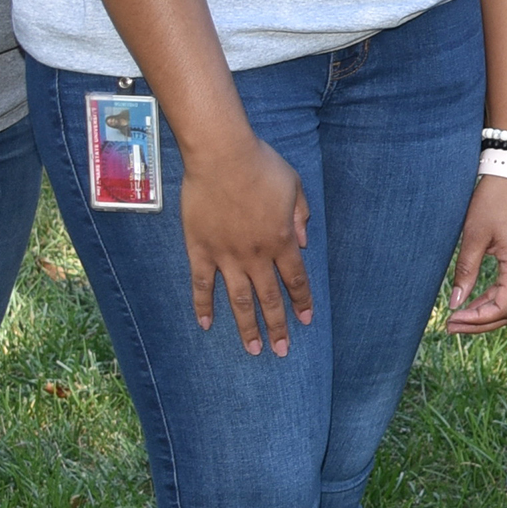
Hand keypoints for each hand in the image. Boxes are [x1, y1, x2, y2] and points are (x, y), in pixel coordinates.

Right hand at [179, 129, 314, 355]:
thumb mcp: (295, 186)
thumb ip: (301, 216)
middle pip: (269, 298)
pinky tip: (205, 324)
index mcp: (282, 240)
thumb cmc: (261, 165)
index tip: (306, 321)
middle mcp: (256, 254)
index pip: (295, 279)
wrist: (222, 156)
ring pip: (239, 299)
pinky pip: (202, 284)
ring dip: (246, 327)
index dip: (301, 301)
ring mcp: (227, 255)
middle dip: (278, 327)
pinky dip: (202, 306)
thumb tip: (304, 243)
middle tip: (281, 351)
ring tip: (253, 349)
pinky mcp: (200, 250)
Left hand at [442, 177, 506, 329]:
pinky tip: (471, 302)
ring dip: (485, 313)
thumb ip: (466, 271)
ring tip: (458, 317)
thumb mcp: (474, 235)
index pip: (502, 308)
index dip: (477, 320)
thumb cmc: (493, 201)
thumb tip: (455, 302)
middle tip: (451, 326)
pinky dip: (491, 300)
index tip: (452, 320)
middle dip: (480, 323)